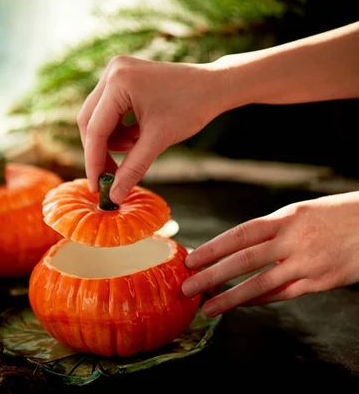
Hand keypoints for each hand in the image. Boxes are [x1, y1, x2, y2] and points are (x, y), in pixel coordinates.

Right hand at [77, 55, 225, 202]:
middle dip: (99, 151)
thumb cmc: (191, 108)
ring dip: (110, 140)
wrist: (214, 86)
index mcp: (119, 82)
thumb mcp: (158, 141)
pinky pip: (107, 110)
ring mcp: (116, 72)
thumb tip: (114, 196)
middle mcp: (113, 72)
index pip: (95, 128)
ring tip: (135, 148)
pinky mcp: (122, 77)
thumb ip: (132, 168)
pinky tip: (137, 136)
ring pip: (97, 117)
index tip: (97, 186)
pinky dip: (117, 129)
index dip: (94, 161)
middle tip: (110, 177)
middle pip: (89, 121)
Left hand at [182, 191, 358, 316]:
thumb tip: (235, 248)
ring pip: (261, 284)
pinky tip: (242, 304)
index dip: (212, 249)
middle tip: (187, 288)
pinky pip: (283, 294)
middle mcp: (293, 241)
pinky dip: (260, 300)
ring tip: (208, 307)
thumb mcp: (299, 213)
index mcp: (285, 219)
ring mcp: (307, 263)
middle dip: (211, 275)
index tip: (190, 260)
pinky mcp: (321, 281)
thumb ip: (270, 230)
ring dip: (231, 297)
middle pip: (244, 261)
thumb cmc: (334, 215)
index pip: (239, 235)